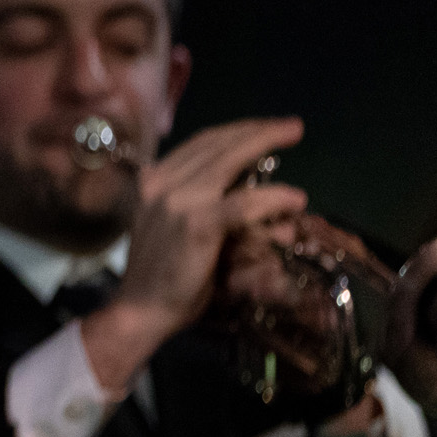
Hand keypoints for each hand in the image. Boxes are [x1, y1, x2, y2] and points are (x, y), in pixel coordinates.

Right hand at [80, 117, 307, 395]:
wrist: (141, 309)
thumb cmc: (161, 274)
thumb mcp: (170, 225)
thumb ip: (196, 202)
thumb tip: (247, 189)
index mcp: (153, 180)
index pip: (199, 143)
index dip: (236, 131)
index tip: (265, 127)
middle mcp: (162, 183)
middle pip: (216, 144)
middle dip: (258, 130)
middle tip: (292, 126)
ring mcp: (178, 201)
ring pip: (229, 161)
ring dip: (266, 144)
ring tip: (295, 140)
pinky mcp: (198, 224)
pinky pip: (244, 202)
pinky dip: (273, 197)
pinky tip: (295, 198)